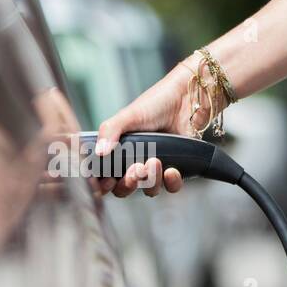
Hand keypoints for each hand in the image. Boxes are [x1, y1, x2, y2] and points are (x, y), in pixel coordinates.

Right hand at [95, 63, 203, 197]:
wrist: (186, 98)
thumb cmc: (156, 103)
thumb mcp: (128, 115)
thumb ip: (110, 130)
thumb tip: (99, 152)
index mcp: (120, 151)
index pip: (106, 177)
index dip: (104, 185)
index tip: (107, 181)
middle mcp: (136, 161)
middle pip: (126, 188)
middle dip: (128, 184)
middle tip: (134, 170)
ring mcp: (156, 167)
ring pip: (149, 189)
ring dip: (150, 181)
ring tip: (154, 162)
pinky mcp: (177, 168)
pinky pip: (172, 186)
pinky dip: (171, 183)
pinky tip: (171, 170)